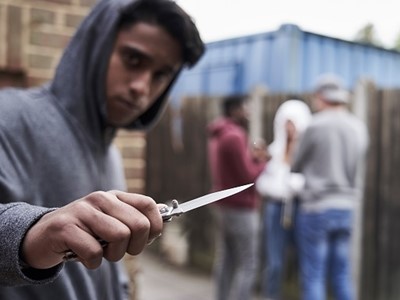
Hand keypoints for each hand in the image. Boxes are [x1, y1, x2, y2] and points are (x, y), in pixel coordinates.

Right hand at [21, 191, 163, 269]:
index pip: (148, 205)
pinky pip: (94, 252)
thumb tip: (165, 212)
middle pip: (139, 225)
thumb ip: (135, 215)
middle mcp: (101, 199)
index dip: (155, 227)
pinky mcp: (65, 227)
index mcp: (115, 196)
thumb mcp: (111, 219)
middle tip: (121, 250)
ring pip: (120, 236)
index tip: (146, 240)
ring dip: (113, 255)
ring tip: (101, 253)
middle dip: (135, 246)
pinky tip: (84, 257)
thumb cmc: (84, 231)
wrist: (43, 236)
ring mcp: (83, 211)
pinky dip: (92, 262)